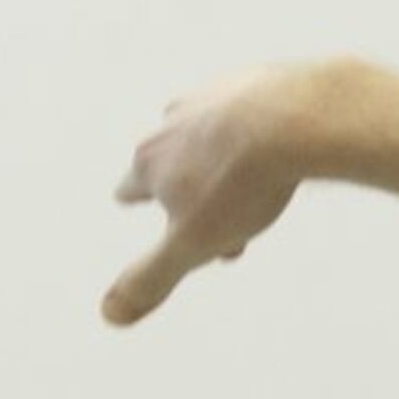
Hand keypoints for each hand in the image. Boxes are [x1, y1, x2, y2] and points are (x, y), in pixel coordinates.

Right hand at [105, 66, 318, 325]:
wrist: (290, 118)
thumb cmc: (239, 183)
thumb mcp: (193, 243)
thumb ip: (152, 278)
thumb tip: (108, 316)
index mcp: (152, 161)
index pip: (133, 185)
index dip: (132, 197)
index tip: (127, 198)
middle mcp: (174, 124)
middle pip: (167, 156)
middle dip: (177, 180)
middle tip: (199, 202)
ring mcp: (213, 98)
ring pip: (206, 130)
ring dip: (215, 153)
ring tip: (236, 172)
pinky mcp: (255, 82)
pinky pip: (251, 109)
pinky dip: (256, 128)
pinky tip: (276, 137)